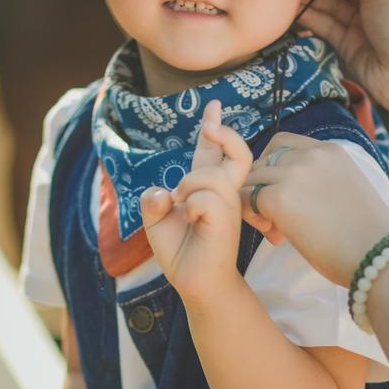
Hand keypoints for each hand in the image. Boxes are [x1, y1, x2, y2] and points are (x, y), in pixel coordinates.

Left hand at [140, 99, 251, 303]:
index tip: (214, 105)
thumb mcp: (157, 220)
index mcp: (209, 189)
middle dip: (221, 133)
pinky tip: (188, 220)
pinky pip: (204, 199)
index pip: (214, 152)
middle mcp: (224, 193)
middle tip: (210, 125)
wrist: (194, 282)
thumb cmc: (181, 250)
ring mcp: (229, 207)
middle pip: (235, 152)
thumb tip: (161, 193)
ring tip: (181, 207)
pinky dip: (189, 207)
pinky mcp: (226, 222)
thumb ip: (153, 200)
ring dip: (187, 186)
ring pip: (210, 176)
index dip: (214, 128)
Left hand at [224, 131, 388, 286]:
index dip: (274, 168)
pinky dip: (252, 217)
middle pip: (262, 161)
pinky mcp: (280, 197)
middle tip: (277, 221)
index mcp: (331, 151)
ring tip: (276, 231)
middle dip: (263, 188)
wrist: (378, 256)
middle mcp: (311, 155)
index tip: (283, 194)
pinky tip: (275, 236)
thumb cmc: (368, 237)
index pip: (282, 144)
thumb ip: (319, 183)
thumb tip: (290, 197)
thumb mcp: (347, 193)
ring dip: (255, 204)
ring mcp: (294, 173)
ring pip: (251, 179)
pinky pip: (246, 199)